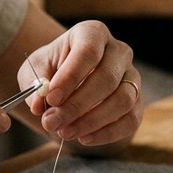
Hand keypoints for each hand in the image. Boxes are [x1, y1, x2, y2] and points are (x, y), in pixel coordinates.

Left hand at [23, 20, 142, 145]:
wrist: (67, 81)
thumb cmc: (51, 70)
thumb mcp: (35, 70)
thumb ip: (35, 85)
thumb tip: (39, 105)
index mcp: (92, 33)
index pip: (88, 52)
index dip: (70, 77)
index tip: (51, 98)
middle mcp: (118, 51)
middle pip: (107, 78)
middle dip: (77, 105)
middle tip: (52, 122)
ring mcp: (132, 76)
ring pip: (123, 100)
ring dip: (92, 121)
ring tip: (65, 132)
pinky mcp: (138, 101)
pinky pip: (131, 119)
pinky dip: (108, 133)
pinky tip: (84, 139)